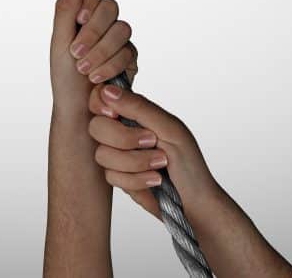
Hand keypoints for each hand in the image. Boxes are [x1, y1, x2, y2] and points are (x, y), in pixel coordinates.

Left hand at [51, 0, 137, 111]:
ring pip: (122, 29)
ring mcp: (119, 39)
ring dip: (100, 51)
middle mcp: (103, 21)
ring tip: (84, 69)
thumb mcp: (59, 41)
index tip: (79, 18)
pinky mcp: (131, 57)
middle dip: (92, 31)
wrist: (77, 109)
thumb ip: (65, 8)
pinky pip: (128, 51)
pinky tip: (98, 78)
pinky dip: (110, 65)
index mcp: (83, 12)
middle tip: (76, 52)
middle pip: (110, 6)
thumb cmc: (64, 76)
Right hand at [87, 85, 217, 218]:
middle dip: (124, 138)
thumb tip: (108, 90)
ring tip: (159, 164)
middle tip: (152, 141)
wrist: (195, 202)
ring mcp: (118, 155)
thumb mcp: (169, 128)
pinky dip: (136, 180)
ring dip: (135, 162)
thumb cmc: (189, 163)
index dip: (100, 104)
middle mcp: (122, 131)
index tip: (114, 115)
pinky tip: (153, 180)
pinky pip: (110, 176)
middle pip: (96, 127)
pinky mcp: (118, 177)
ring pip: (102, 154)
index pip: (101, 98)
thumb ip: (138, 107)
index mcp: (134, 113)